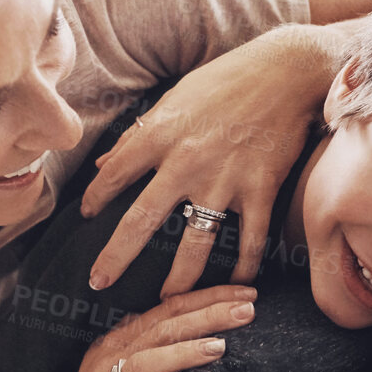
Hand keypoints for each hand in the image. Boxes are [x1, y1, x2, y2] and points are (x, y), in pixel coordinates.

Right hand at [40, 283, 255, 371]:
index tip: (248, 293)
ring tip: (219, 347)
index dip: (209, 297)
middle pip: (164, 327)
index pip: (171, 308)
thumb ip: (162, 345)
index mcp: (125, 337)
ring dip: (183, 352)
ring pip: (146, 361)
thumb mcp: (132, 365)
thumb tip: (208, 327)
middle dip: (208, 316)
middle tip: (247, 310)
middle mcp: (114, 353)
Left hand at [80, 25, 343, 296]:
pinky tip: (237, 286)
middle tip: (98, 283)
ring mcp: (225, 179)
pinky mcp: (260, 188)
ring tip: (168, 301)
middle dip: (116, 257)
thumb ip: (139, 136)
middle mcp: (186, 161)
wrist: (286, 70)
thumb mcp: (174, 99)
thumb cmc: (226, 81)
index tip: (85, 216)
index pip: (114, 176)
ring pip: (196, 244)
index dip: (95, 198)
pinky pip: (251, 240)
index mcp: (160, 134)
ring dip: (180, 279)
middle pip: (141, 221)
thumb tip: (103, 166)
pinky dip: (244, 267)